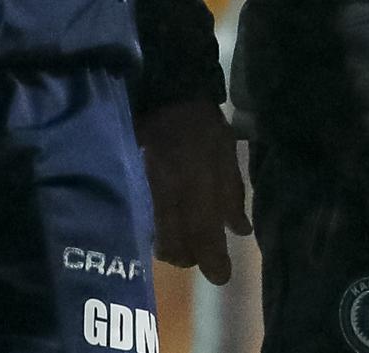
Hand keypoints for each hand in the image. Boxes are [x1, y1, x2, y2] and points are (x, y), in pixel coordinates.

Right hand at [137, 99, 249, 284]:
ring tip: (182, 237)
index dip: (213, 262)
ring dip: (170, 247)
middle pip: (173, 247)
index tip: (221, 275)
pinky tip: (162, 224)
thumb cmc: (201, 124)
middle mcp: (167, 192)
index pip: (202, 235)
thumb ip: (232, 194)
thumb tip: (240, 231)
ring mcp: (143, 191)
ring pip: (154, 239)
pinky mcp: (128, 187)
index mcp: (195, 183)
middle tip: (201, 251)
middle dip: (189, 257)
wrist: (162, 92)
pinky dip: (153, 232)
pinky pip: (140, 223)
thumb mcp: (226, 152)